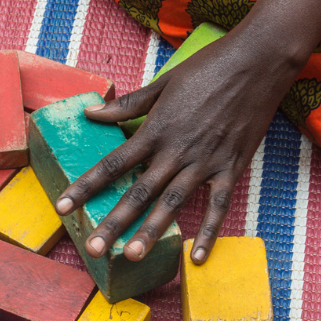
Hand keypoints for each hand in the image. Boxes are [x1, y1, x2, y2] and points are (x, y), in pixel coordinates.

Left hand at [54, 27, 302, 264]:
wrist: (258, 62)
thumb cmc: (208, 68)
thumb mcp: (164, 83)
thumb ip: (128, 104)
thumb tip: (91, 113)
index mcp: (156, 129)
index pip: (113, 164)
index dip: (86, 186)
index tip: (63, 206)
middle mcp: (176, 150)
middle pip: (139, 192)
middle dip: (114, 223)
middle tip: (95, 250)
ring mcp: (205, 162)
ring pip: (173, 204)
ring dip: (152, 231)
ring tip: (132, 256)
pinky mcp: (232, 167)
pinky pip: (218, 206)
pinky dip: (209, 233)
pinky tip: (198, 258)